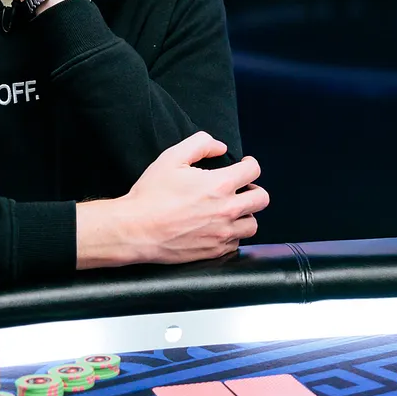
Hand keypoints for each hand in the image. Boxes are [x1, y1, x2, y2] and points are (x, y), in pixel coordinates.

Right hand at [75, 132, 268, 268]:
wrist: (134, 230)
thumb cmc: (150, 195)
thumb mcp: (171, 158)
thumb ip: (200, 144)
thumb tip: (220, 147)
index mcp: (220, 185)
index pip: (253, 170)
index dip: (249, 164)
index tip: (244, 166)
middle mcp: (227, 210)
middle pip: (261, 198)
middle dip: (253, 189)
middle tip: (241, 188)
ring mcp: (222, 234)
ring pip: (253, 224)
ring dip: (245, 215)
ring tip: (231, 210)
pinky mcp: (214, 251)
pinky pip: (236, 243)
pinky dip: (231, 235)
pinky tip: (218, 227)